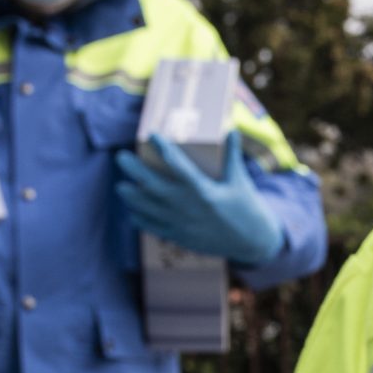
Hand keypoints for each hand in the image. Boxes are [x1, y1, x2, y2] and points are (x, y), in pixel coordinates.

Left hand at [118, 135, 282, 266]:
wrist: (251, 243)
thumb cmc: (246, 207)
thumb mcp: (239, 181)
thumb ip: (232, 156)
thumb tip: (231, 130)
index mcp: (205, 191)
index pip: (179, 166)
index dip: (164, 149)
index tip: (151, 134)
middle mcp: (190, 207)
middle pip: (155, 187)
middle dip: (136, 171)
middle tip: (120, 157)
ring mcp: (183, 224)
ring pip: (150, 209)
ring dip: (133, 198)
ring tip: (120, 186)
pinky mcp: (182, 237)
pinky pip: (156, 228)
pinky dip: (143, 220)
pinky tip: (133, 212)